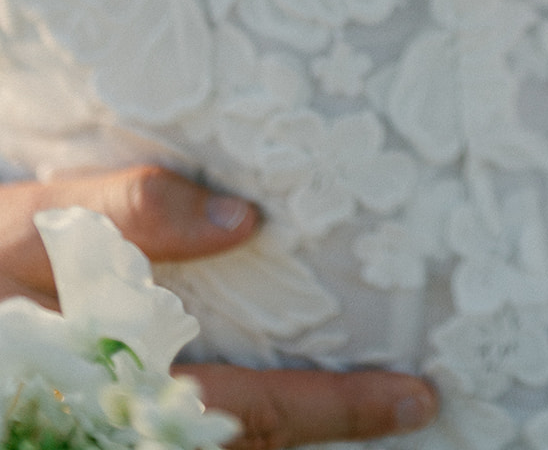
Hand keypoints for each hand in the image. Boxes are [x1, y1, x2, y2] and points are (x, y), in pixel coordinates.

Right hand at [0, 167, 437, 448]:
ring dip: (288, 421)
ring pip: (220, 443)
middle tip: (414, 403)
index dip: (337, 411)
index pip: (250, 412)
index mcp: (116, 390)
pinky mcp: (104, 421)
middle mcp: (120, 428)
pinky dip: (240, 414)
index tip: (415, 398)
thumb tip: (243, 220)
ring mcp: (110, 430)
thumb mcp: (30, 230)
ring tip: (363, 391)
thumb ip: (126, 214)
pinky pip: (189, 429)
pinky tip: (276, 373)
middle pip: (246, 441)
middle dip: (331, 423)